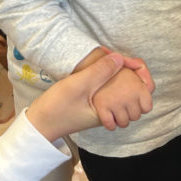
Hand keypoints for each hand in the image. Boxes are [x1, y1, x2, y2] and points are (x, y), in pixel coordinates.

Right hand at [27, 52, 151, 140]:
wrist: (39, 123)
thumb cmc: (57, 107)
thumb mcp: (78, 85)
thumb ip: (99, 71)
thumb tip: (120, 58)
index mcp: (113, 109)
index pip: (142, 96)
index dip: (140, 76)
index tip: (128, 62)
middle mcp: (111, 110)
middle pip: (133, 91)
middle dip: (130, 73)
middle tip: (119, 58)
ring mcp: (102, 107)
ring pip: (120, 89)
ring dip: (117, 74)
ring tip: (108, 59)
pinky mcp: (93, 104)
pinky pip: (108, 89)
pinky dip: (106, 78)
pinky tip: (96, 67)